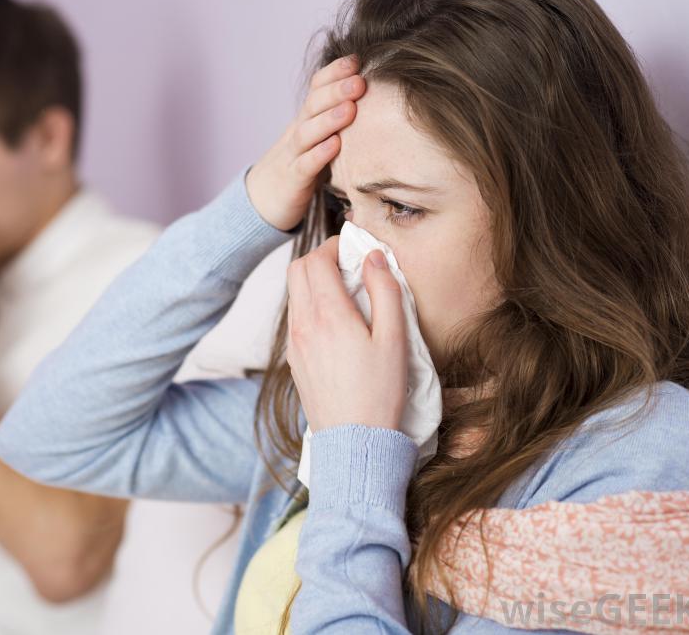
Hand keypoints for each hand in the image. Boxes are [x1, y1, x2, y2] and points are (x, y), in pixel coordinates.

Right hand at [245, 55, 365, 230]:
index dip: (334, 73)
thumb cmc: (302, 164)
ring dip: (329, 119)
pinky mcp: (292, 180)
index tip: (357, 60)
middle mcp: (298, 131)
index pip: (316, 88)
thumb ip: (339, 120)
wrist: (263, 198)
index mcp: (307, 119)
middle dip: (336, 90)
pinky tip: (335, 146)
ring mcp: (293, 155)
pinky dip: (319, 154)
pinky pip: (305, 165)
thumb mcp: (319, 138)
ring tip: (350, 109)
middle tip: (359, 81)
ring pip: (307, 133)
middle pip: (313, 105)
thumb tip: (378, 98)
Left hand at [286, 236, 407, 430]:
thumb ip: (385, 292)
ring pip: (293, 294)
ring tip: (346, 293)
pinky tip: (336, 321)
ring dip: (314, 282)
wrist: (354, 442)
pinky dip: (310, 305)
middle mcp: (304, 325)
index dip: (334, 246)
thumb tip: (374, 258)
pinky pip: (295, 318)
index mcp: (328, 315)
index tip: (354, 249)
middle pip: (296, 270)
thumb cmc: (380, 392)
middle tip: (348, 265)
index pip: (316, 260)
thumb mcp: (394, 339)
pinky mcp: (294, 360)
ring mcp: (295, 344)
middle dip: (319, 258)